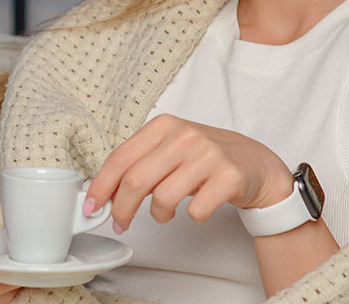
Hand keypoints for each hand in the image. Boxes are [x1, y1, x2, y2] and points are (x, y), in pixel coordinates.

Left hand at [84, 114, 293, 232]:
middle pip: (137, 180)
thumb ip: (140, 164)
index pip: (121, 157)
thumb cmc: (206, 158)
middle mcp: (185, 136)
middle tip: (120, 223)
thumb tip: (105, 192)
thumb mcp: (171, 149)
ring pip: (163, 199)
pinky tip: (199, 207)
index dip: (102, 186)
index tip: (91, 206)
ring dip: (159, 215)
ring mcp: (209, 155)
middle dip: (122, 209)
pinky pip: (196, 211)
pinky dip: (193, 217)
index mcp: (165, 126)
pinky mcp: (229, 176)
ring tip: (165, 212)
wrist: (256, 163)